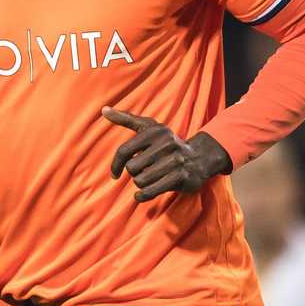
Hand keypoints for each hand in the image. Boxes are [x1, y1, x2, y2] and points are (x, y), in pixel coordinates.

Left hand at [103, 107, 231, 202]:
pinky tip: (141, 195)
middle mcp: (166, 143)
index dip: (116, 165)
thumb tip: (103, 110)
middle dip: (135, 173)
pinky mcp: (181, 177)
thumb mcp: (149, 127)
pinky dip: (142, 195)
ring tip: (152, 178)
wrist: (200, 157)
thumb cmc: (167, 143)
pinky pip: (151, 191)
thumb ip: (126, 118)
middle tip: (145, 171)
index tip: (114, 174)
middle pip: (132, 168)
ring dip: (142, 184)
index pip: (125, 151)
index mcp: (155, 131)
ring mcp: (175, 160)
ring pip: (141, 180)